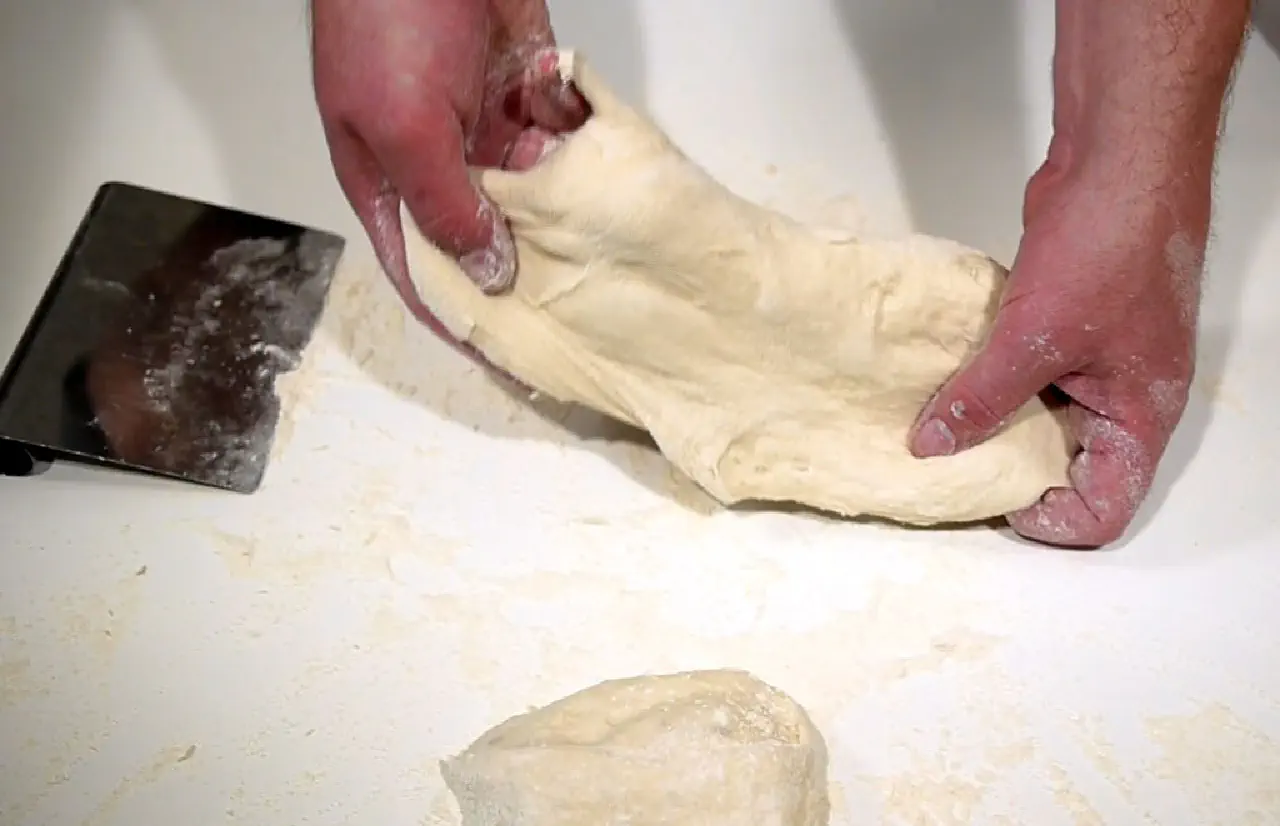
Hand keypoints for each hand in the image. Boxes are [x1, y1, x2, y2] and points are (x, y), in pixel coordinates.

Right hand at [310, 0, 585, 354]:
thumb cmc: (386, 16)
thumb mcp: (405, 129)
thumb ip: (446, 206)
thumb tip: (488, 273)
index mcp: (386, 179)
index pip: (423, 271)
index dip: (461, 318)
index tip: (507, 362)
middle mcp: (435, 161)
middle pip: (481, 238)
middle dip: (523, 275)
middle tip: (577, 316)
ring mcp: (480, 125)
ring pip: (527, 195)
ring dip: (560, 220)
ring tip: (605, 260)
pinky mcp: (521, 89)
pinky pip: (557, 138)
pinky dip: (576, 154)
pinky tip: (605, 180)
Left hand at [909, 155, 1208, 548]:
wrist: (1120, 155)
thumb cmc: (1112, 240)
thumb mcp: (1036, 335)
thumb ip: (983, 397)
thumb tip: (933, 444)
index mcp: (1140, 414)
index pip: (1107, 505)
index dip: (1051, 520)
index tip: (993, 502)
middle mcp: (1124, 395)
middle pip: (1071, 467)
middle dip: (1013, 473)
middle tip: (950, 469)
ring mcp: (1096, 357)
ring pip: (1042, 418)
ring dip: (995, 423)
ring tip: (937, 428)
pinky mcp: (1065, 323)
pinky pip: (1027, 372)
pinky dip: (990, 380)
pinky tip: (947, 377)